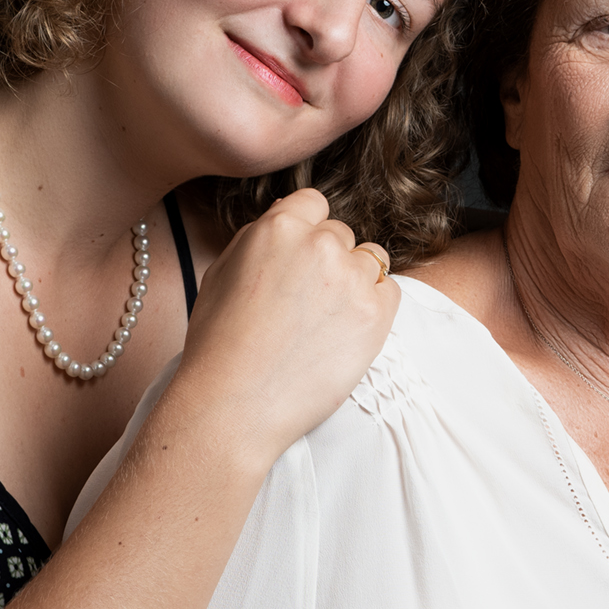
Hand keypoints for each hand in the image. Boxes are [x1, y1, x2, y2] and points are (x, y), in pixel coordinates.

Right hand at [171, 188, 397, 460]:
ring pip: (371, 260)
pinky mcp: (376, 314)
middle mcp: (320, 244)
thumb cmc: (219, 346)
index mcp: (278, 226)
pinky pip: (389, 292)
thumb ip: (259, 236)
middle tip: (306, 305)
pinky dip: (374, 308)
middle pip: (342, 235)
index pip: (314, 203)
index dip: (308, 231)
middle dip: (330, 260)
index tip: (301, 260)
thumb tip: (288, 215)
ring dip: (355, 282)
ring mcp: (352, 278)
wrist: (234, 406)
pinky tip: (342, 335)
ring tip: (325, 322)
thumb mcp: (222, 272)